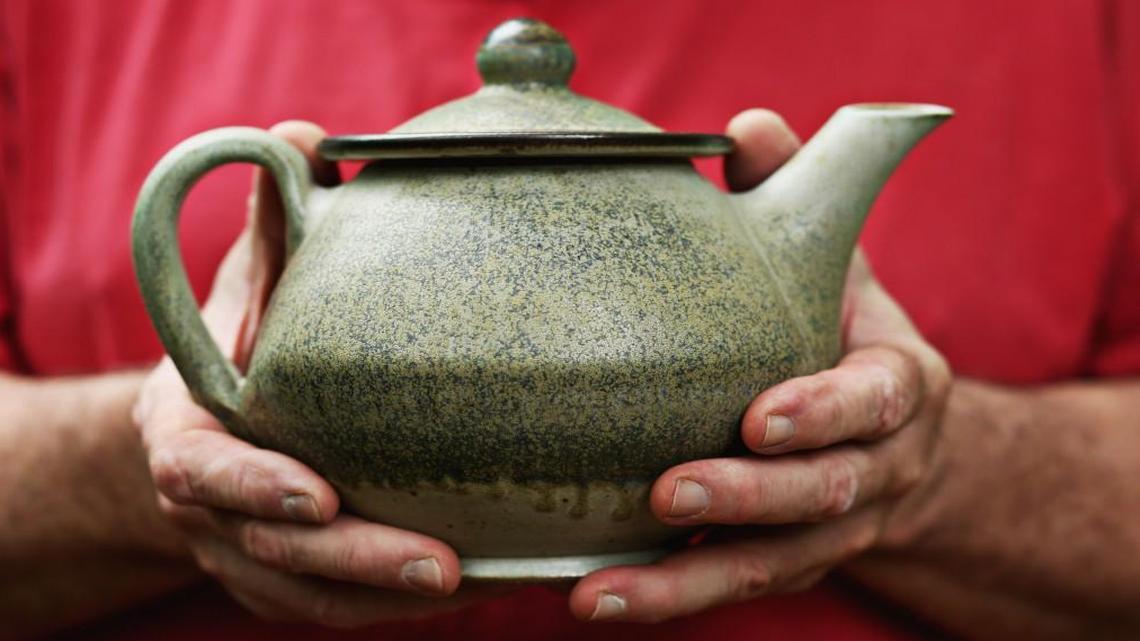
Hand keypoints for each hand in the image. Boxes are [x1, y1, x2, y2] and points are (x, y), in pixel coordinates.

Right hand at [133, 122, 498, 627]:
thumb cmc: (235, 344)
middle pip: (278, 553)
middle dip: (358, 563)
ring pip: (316, 597)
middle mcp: (213, 512)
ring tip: (482, 583)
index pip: (206, 472)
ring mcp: (250, 556)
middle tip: (441, 565)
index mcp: (188, 437)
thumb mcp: (243, 283)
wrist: (199, 426)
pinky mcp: (291, 582)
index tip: (318, 496)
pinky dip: (404, 606)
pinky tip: (484, 585)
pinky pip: (345, 608)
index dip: (254, 487)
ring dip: (392, 597)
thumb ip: (271, 223)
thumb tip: (300, 132)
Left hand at [569, 109, 952, 621]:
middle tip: (669, 493)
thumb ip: (792, 195)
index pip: (878, 401)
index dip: (826, 412)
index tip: (761, 417)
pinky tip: (596, 595)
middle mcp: (878, 467)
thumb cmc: (844, 329)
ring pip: (773, 563)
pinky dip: (669, 596)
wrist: (891, 429)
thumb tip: (748, 126)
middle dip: (749, 497)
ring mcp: (835, 529)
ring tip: (604, 591)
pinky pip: (731, 586)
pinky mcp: (787, 561)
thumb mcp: (835, 262)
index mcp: (899, 385)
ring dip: (688, 581)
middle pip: (825, 496)